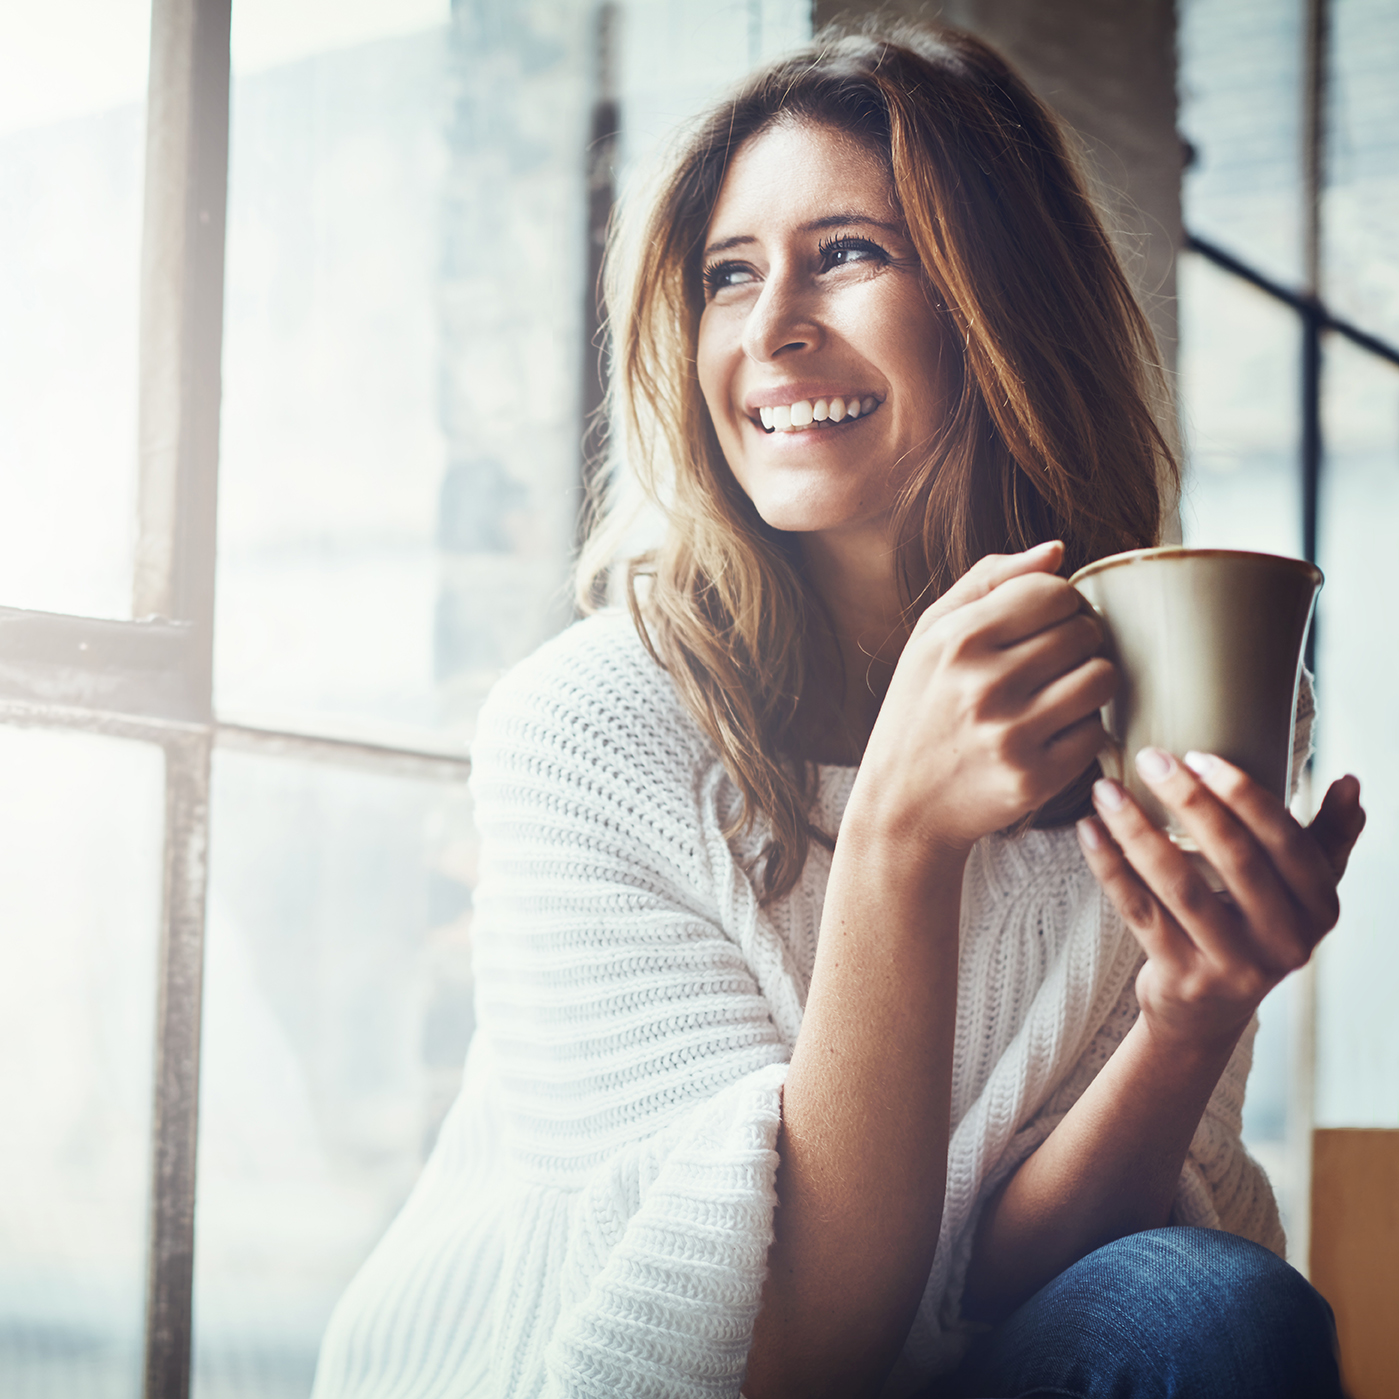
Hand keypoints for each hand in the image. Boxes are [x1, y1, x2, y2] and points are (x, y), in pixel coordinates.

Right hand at [856, 541, 1115, 856]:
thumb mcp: (930, 637)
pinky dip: (1082, 730)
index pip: (1053, 591)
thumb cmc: (920, 709)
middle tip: (1054, 662)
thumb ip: (988, 582)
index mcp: (958, 639)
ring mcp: (1011, 734)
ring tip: (1061, 692)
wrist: (902, 804)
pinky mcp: (1034, 778)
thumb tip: (1056, 551)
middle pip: (1083, 632)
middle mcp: (984, 684)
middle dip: (1079, 641)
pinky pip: (1095, 732)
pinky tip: (1051, 732)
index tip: (1047, 623)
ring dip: (1091, 682)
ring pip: (1102, 678)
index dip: (1061, 603)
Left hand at [1078, 750, 1365, 1048]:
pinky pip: (1139, 911)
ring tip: (1105, 790)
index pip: (1286, 842)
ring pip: (1179, 886)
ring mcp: (1233, 965)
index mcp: (1319, 908)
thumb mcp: (1301, 892)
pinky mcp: (1182, 978)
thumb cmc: (1254, 930)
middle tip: (1151, 758)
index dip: (1244, 796)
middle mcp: (1285, 941)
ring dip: (1137, 831)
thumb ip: (1328, 838)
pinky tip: (1089, 830)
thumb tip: (1350, 782)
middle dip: (1189, 802)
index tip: (1200, 756)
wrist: (1208, 1013)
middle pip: (1234, 859)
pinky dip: (1110, 867)